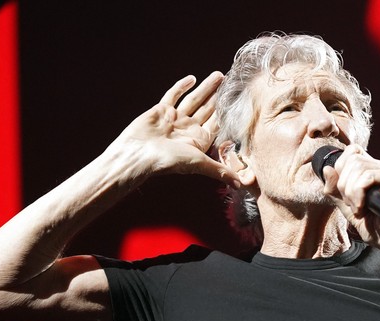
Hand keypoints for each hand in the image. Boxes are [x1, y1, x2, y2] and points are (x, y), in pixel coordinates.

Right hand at [108, 72, 239, 186]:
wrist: (138, 154)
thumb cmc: (167, 161)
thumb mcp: (199, 163)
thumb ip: (220, 171)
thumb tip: (241, 186)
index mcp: (199, 141)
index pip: (217, 123)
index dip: (228, 111)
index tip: (240, 99)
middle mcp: (188, 129)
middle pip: (208, 109)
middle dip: (219, 96)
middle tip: (231, 81)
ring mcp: (175, 119)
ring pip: (194, 99)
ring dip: (206, 88)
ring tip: (218, 75)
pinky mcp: (161, 110)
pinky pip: (173, 96)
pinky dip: (181, 87)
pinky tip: (192, 78)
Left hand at [321, 145, 379, 247]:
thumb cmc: (378, 229)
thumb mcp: (349, 208)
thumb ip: (336, 190)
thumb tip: (326, 169)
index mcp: (374, 170)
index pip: (351, 152)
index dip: (341, 170)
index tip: (345, 194)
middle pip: (351, 159)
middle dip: (344, 185)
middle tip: (353, 205)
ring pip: (357, 166)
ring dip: (351, 192)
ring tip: (360, 209)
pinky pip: (367, 177)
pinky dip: (358, 194)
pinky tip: (363, 208)